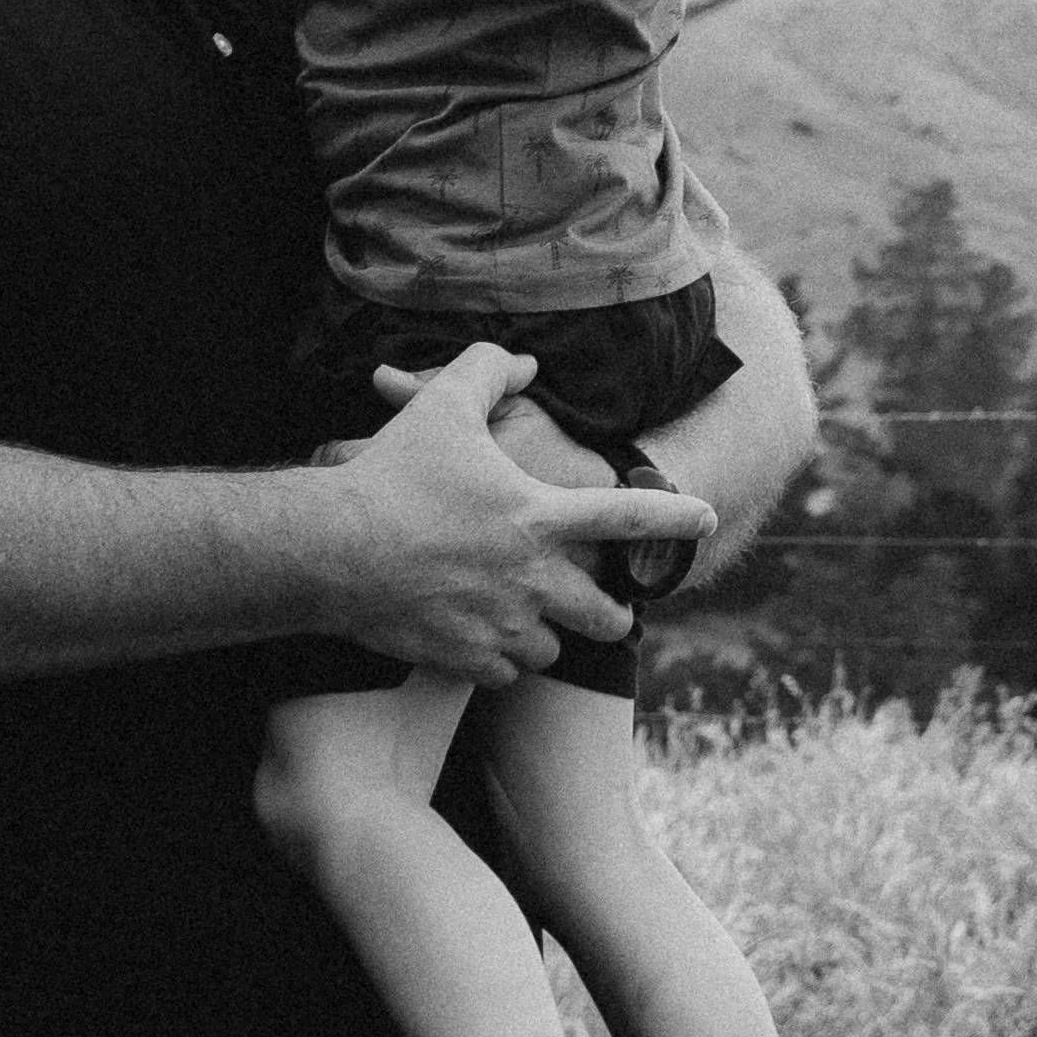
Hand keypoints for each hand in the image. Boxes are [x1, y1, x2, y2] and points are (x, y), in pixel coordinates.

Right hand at [316, 344, 712, 685]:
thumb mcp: (442, 406)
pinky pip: (503, 675)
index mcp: (539, 517)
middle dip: (612, 615)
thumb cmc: (389, 475)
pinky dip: (498, 661)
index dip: (675, 516)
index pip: (629, 516)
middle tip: (605, 610)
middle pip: (604, 616)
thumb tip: (525, 361)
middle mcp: (532, 579)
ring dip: (546, 636)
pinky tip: (481, 640)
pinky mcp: (464, 660)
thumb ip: (490, 372)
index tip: (706, 518)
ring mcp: (500, 626)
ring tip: (527, 620)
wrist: (330, 550)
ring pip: (551, 649)